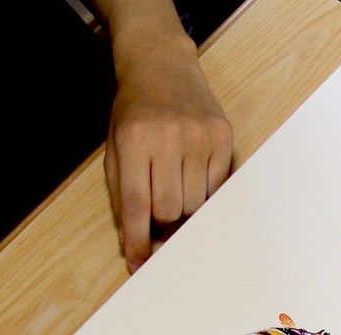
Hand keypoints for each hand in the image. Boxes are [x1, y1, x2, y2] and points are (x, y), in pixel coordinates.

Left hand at [103, 15, 232, 272]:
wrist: (161, 63)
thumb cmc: (134, 111)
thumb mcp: (116, 146)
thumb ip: (122, 194)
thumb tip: (135, 245)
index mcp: (134, 140)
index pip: (136, 206)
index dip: (138, 241)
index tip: (141, 264)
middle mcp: (168, 138)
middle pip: (171, 210)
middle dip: (165, 222)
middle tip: (162, 214)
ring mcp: (200, 137)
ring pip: (197, 204)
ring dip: (186, 208)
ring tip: (179, 190)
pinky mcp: (224, 139)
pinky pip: (218, 189)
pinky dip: (206, 193)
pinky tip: (196, 178)